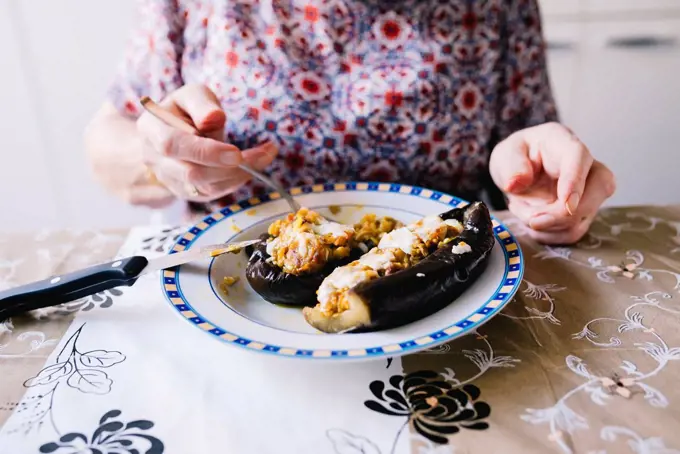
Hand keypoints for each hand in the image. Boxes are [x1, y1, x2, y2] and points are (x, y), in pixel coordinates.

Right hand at [136, 84, 277, 201]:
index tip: (236, 153)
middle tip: (263, 155)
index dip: (205, 152)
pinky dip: (237, 181)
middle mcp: (155, 159)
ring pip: (206, 188)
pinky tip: (252, 166)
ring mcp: (170, 180)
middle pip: (191, 173)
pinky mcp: (186, 192)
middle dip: (230, 168)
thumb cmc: (185, 110)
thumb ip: (202, 104)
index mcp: (151, 129)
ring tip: (264, 156)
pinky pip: (214, 193)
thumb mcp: (193, 95)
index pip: (173, 145)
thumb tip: (214, 117)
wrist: (173, 132)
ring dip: (240, 175)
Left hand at [490, 122, 615, 243]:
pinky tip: (532, 219)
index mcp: (564, 143)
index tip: (567, 205)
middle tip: (530, 220)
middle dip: (561, 215)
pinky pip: (572, 232)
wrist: (521, 170)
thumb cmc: (517, 156)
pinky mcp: (585, 212)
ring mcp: (590, 191)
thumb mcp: (506, 154)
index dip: (576, 182)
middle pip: (596, 192)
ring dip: (547, 226)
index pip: (579, 158)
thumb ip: (511, 165)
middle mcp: (587, 166)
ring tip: (523, 209)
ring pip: (582, 219)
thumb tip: (516, 183)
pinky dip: (548, 233)